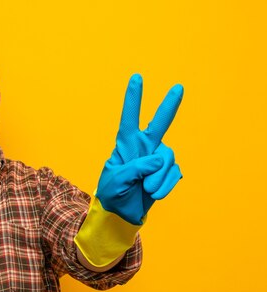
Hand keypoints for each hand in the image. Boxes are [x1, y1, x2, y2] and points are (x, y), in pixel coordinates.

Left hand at [96, 74, 183, 224]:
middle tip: (178, 87)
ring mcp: (157, 160)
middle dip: (168, 106)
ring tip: (147, 189)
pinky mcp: (167, 173)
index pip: (129, 119)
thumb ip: (135, 168)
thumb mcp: (116, 181)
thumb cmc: (113, 194)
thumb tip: (159, 160)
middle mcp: (143, 148)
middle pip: (159, 124)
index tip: (136, 78)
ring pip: (167, 159)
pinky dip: (165, 186)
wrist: (122, 214)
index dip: (133, 99)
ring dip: (158, 177)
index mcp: (125, 146)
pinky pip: (173, 173)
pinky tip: (155, 193)